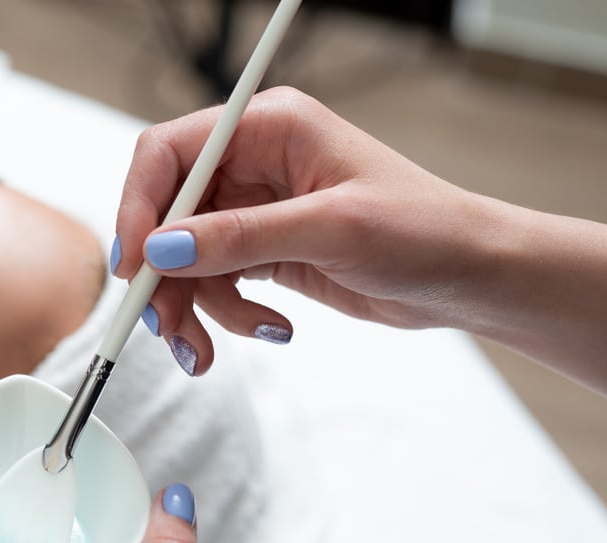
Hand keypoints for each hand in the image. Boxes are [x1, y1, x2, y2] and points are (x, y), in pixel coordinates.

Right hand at [114, 86, 497, 374]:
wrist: (469, 275)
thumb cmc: (423, 230)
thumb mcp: (331, 229)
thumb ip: (241, 237)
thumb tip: (162, 249)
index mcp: (268, 127)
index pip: (169, 154)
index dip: (140, 208)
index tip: (137, 267)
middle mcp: (254, 162)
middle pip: (167, 215)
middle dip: (164, 277)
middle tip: (169, 328)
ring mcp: (256, 209)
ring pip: (186, 258)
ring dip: (192, 308)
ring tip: (209, 352)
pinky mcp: (265, 250)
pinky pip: (215, 283)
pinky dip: (226, 315)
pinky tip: (272, 327)